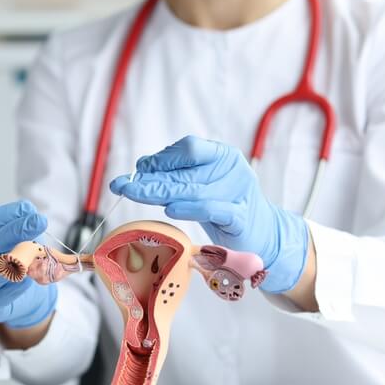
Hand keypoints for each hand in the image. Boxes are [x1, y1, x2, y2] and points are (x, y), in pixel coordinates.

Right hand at [0, 201, 57, 327]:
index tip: (28, 211)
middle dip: (11, 235)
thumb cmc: (21, 255)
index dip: (2, 217)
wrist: (27, 289)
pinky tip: (27, 280)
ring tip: (32, 256)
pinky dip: (12, 289)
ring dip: (11, 264)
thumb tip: (28, 213)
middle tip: (37, 224)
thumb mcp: (24, 233)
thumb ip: (22, 220)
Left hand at [109, 136, 308, 292]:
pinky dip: (190, 208)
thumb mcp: (200, 188)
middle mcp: (232, 169)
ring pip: (192, 190)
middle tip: (121, 184)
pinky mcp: (239, 217)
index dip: (162, 158)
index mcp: (223, 156)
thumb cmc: (225, 208)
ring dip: (159, 192)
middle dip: (149, 179)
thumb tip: (143, 166)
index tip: (139, 170)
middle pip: (183, 171)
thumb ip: (177, 176)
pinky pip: (212, 209)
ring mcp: (237, 192)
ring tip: (134, 193)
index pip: (189, 148)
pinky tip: (170, 209)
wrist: (263, 236)